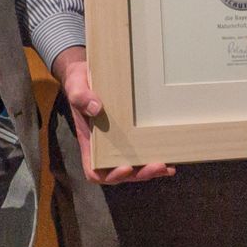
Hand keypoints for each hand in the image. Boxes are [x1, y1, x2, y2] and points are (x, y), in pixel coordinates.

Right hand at [50, 45, 175, 185]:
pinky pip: (143, 148)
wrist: (87, 71)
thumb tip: (96, 108)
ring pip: (135, 164)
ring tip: (169, 167)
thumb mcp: (75, 85)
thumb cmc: (79, 80)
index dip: (110, 175)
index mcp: (89, 141)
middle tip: (159, 166)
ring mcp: (120, 139)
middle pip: (121, 171)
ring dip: (151, 169)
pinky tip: (172, 153)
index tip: (126, 167)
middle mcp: (104, 145)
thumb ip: (80, 96)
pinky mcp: (132, 130)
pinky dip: (156, 154)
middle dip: (140, 174)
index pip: (95, 170)